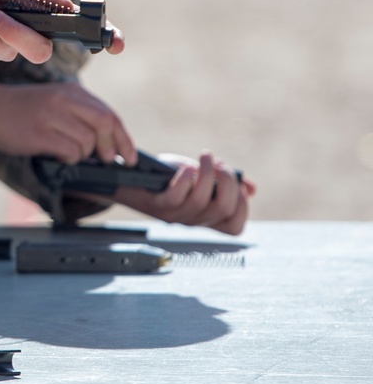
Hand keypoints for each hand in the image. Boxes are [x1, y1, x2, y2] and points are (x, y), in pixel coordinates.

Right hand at [0, 79, 137, 161]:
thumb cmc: (22, 110)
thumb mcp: (55, 101)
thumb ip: (80, 114)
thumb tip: (109, 143)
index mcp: (72, 90)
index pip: (109, 114)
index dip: (123, 138)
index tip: (128, 156)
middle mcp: (64, 99)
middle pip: (105, 124)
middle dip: (111, 147)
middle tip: (106, 159)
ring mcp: (52, 115)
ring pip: (87, 142)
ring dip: (83, 155)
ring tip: (67, 152)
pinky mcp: (40, 132)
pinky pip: (69, 152)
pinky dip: (68, 159)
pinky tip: (56, 154)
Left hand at [116, 151, 255, 235]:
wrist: (133, 181)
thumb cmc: (169, 180)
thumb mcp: (200, 180)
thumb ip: (224, 185)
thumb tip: (250, 188)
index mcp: (207, 218)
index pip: (235, 227)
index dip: (242, 205)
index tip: (238, 185)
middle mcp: (194, 221)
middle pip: (224, 209)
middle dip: (228, 182)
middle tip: (220, 165)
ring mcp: (176, 215)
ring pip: (201, 201)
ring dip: (208, 173)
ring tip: (205, 156)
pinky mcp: (159, 206)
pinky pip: (176, 198)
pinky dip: (185, 179)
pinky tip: (187, 168)